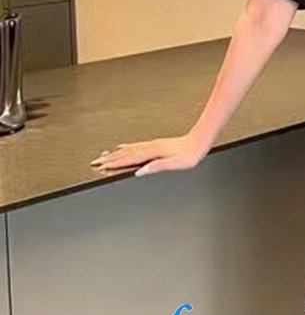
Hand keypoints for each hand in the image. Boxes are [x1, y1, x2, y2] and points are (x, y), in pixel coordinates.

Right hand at [89, 132, 210, 176]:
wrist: (199, 142)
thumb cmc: (189, 155)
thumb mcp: (174, 164)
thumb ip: (156, 167)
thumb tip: (140, 171)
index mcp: (153, 152)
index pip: (129, 159)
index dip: (114, 163)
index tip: (102, 166)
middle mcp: (150, 147)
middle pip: (125, 153)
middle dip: (109, 158)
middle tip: (96, 162)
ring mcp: (152, 144)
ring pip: (128, 149)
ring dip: (115, 153)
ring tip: (103, 155)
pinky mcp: (156, 144)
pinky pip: (135, 145)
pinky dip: (125, 147)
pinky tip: (122, 147)